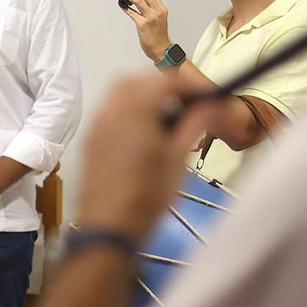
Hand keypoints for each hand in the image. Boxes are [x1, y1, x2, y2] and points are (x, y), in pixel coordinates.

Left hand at [74, 73, 209, 243]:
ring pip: (120, 94)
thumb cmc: (148, 194)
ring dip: (144, 96)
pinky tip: (145, 134)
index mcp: (134, 110)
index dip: (190, 86)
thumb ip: (196, 124)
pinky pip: (110, 112)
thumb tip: (215, 104)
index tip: (208, 97)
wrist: (109, 226)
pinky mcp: (91, 140)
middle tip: (187, 105)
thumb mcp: (178, 158)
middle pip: (137, 80)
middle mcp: (110, 111)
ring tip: (168, 119)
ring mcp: (96, 125)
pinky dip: (129, 111)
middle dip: (164, 86)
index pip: (165, 81)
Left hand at [118, 0, 171, 61]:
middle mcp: (157, 12)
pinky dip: (126, 8)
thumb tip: (142, 2)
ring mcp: (150, 17)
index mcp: (162, 10)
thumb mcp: (160, 20)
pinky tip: (122, 6)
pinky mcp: (142, 24)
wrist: (161, 49)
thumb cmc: (159, 36)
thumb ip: (153, 10)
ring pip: (138, 0)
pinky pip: (132, 12)